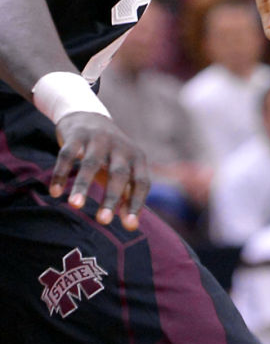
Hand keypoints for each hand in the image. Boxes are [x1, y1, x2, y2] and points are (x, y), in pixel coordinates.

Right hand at [50, 114, 150, 228]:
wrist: (89, 116)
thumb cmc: (109, 155)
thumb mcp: (122, 172)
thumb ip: (127, 197)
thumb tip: (131, 226)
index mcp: (137, 157)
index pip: (142, 182)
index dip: (137, 203)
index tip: (129, 226)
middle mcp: (120, 147)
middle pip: (119, 173)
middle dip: (111, 197)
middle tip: (103, 221)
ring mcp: (99, 138)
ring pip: (91, 163)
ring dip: (83, 185)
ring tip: (75, 206)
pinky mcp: (77, 135)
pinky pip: (67, 155)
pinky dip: (61, 173)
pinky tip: (54, 192)